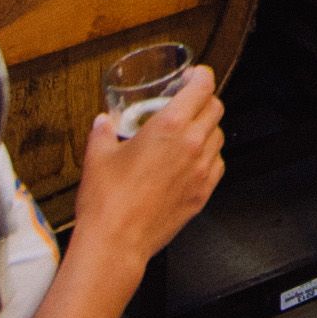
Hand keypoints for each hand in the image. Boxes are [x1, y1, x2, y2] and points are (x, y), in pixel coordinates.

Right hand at [71, 66, 224, 268]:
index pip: (202, 87)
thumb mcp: (97, 156)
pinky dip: (209, 157)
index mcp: (170, 126)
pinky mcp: (203, 193)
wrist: (116, 242)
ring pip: (219, 136)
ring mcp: (202, 170)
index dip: (201, 76)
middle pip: (215, 108)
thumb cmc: (106, 200)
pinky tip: (191, 161)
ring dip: (207, 129)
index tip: (194, 75)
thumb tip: (104, 122)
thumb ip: (103, 132)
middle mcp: (192, 144)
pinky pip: (217, 165)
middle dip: (204, 100)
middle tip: (188, 101)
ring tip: (187, 133)